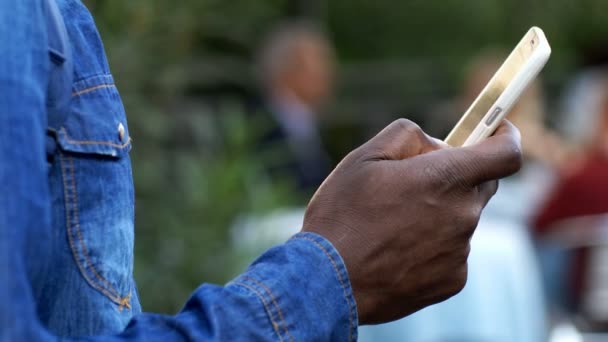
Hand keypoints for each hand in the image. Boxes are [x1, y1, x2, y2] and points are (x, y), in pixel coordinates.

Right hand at [302, 119, 521, 323]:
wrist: (326, 281)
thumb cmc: (342, 215)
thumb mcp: (364, 157)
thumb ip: (407, 135)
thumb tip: (436, 144)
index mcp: (445, 178)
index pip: (505, 152)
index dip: (505, 136)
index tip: (497, 131)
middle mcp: (462, 214)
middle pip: (480, 185)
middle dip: (457, 176)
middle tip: (419, 180)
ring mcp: (460, 251)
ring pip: (460, 219)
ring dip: (438, 213)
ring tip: (393, 224)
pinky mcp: (452, 280)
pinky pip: (452, 251)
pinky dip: (432, 246)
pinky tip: (397, 250)